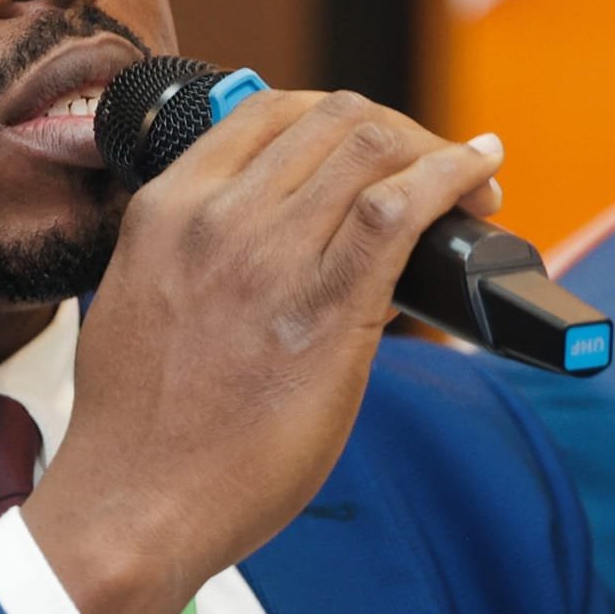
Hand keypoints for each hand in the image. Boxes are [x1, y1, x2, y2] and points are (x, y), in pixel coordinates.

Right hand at [20, 90, 503, 613]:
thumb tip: (252, 244)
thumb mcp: (137, 299)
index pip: (265, 110)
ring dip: (434, 152)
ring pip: (372, 146)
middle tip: (430, 170)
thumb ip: (189, 252)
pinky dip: (453, 177)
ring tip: (468, 183)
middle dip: (396, 131)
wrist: (135, 503)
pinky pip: (400, 209)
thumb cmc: (136, 428)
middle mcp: (216, 215)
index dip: (334, 117)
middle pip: (332, 117)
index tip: (366, 148)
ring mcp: (269, 255)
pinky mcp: (325, 307)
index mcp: (166, 209)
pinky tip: (479, 179)